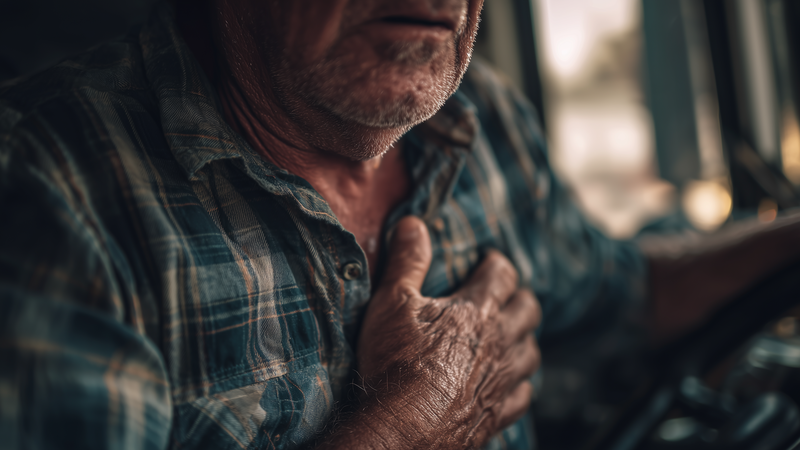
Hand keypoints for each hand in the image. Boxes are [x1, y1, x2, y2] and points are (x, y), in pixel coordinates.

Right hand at [356, 216, 541, 448]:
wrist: (404, 428)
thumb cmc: (396, 362)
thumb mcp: (393, 302)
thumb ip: (407, 262)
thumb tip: (413, 223)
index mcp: (478, 310)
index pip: (502, 274)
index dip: (496, 263)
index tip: (489, 260)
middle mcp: (500, 342)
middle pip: (528, 310)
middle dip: (520, 298)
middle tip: (506, 296)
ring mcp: (503, 380)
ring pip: (531, 352)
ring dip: (524, 340)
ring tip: (511, 337)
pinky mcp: (498, 412)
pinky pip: (524, 394)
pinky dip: (520, 384)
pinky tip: (510, 384)